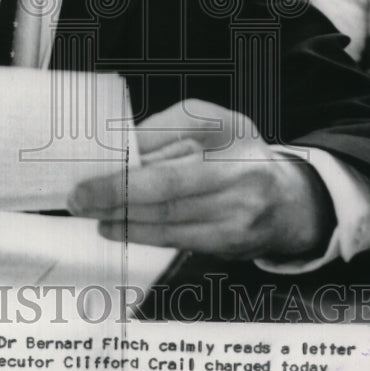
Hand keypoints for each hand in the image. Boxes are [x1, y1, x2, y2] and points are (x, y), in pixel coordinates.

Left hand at [67, 99, 335, 261]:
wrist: (289, 203)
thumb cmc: (239, 155)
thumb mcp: (214, 126)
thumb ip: (167, 130)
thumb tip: (120, 148)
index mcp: (233, 133)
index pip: (182, 136)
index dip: (137, 153)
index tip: (97, 160)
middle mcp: (241, 174)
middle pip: (170, 186)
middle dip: (118, 193)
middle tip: (80, 195)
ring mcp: (239, 213)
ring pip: (168, 218)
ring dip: (120, 216)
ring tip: (88, 209)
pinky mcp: (230, 244)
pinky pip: (175, 238)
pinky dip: (139, 233)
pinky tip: (113, 226)